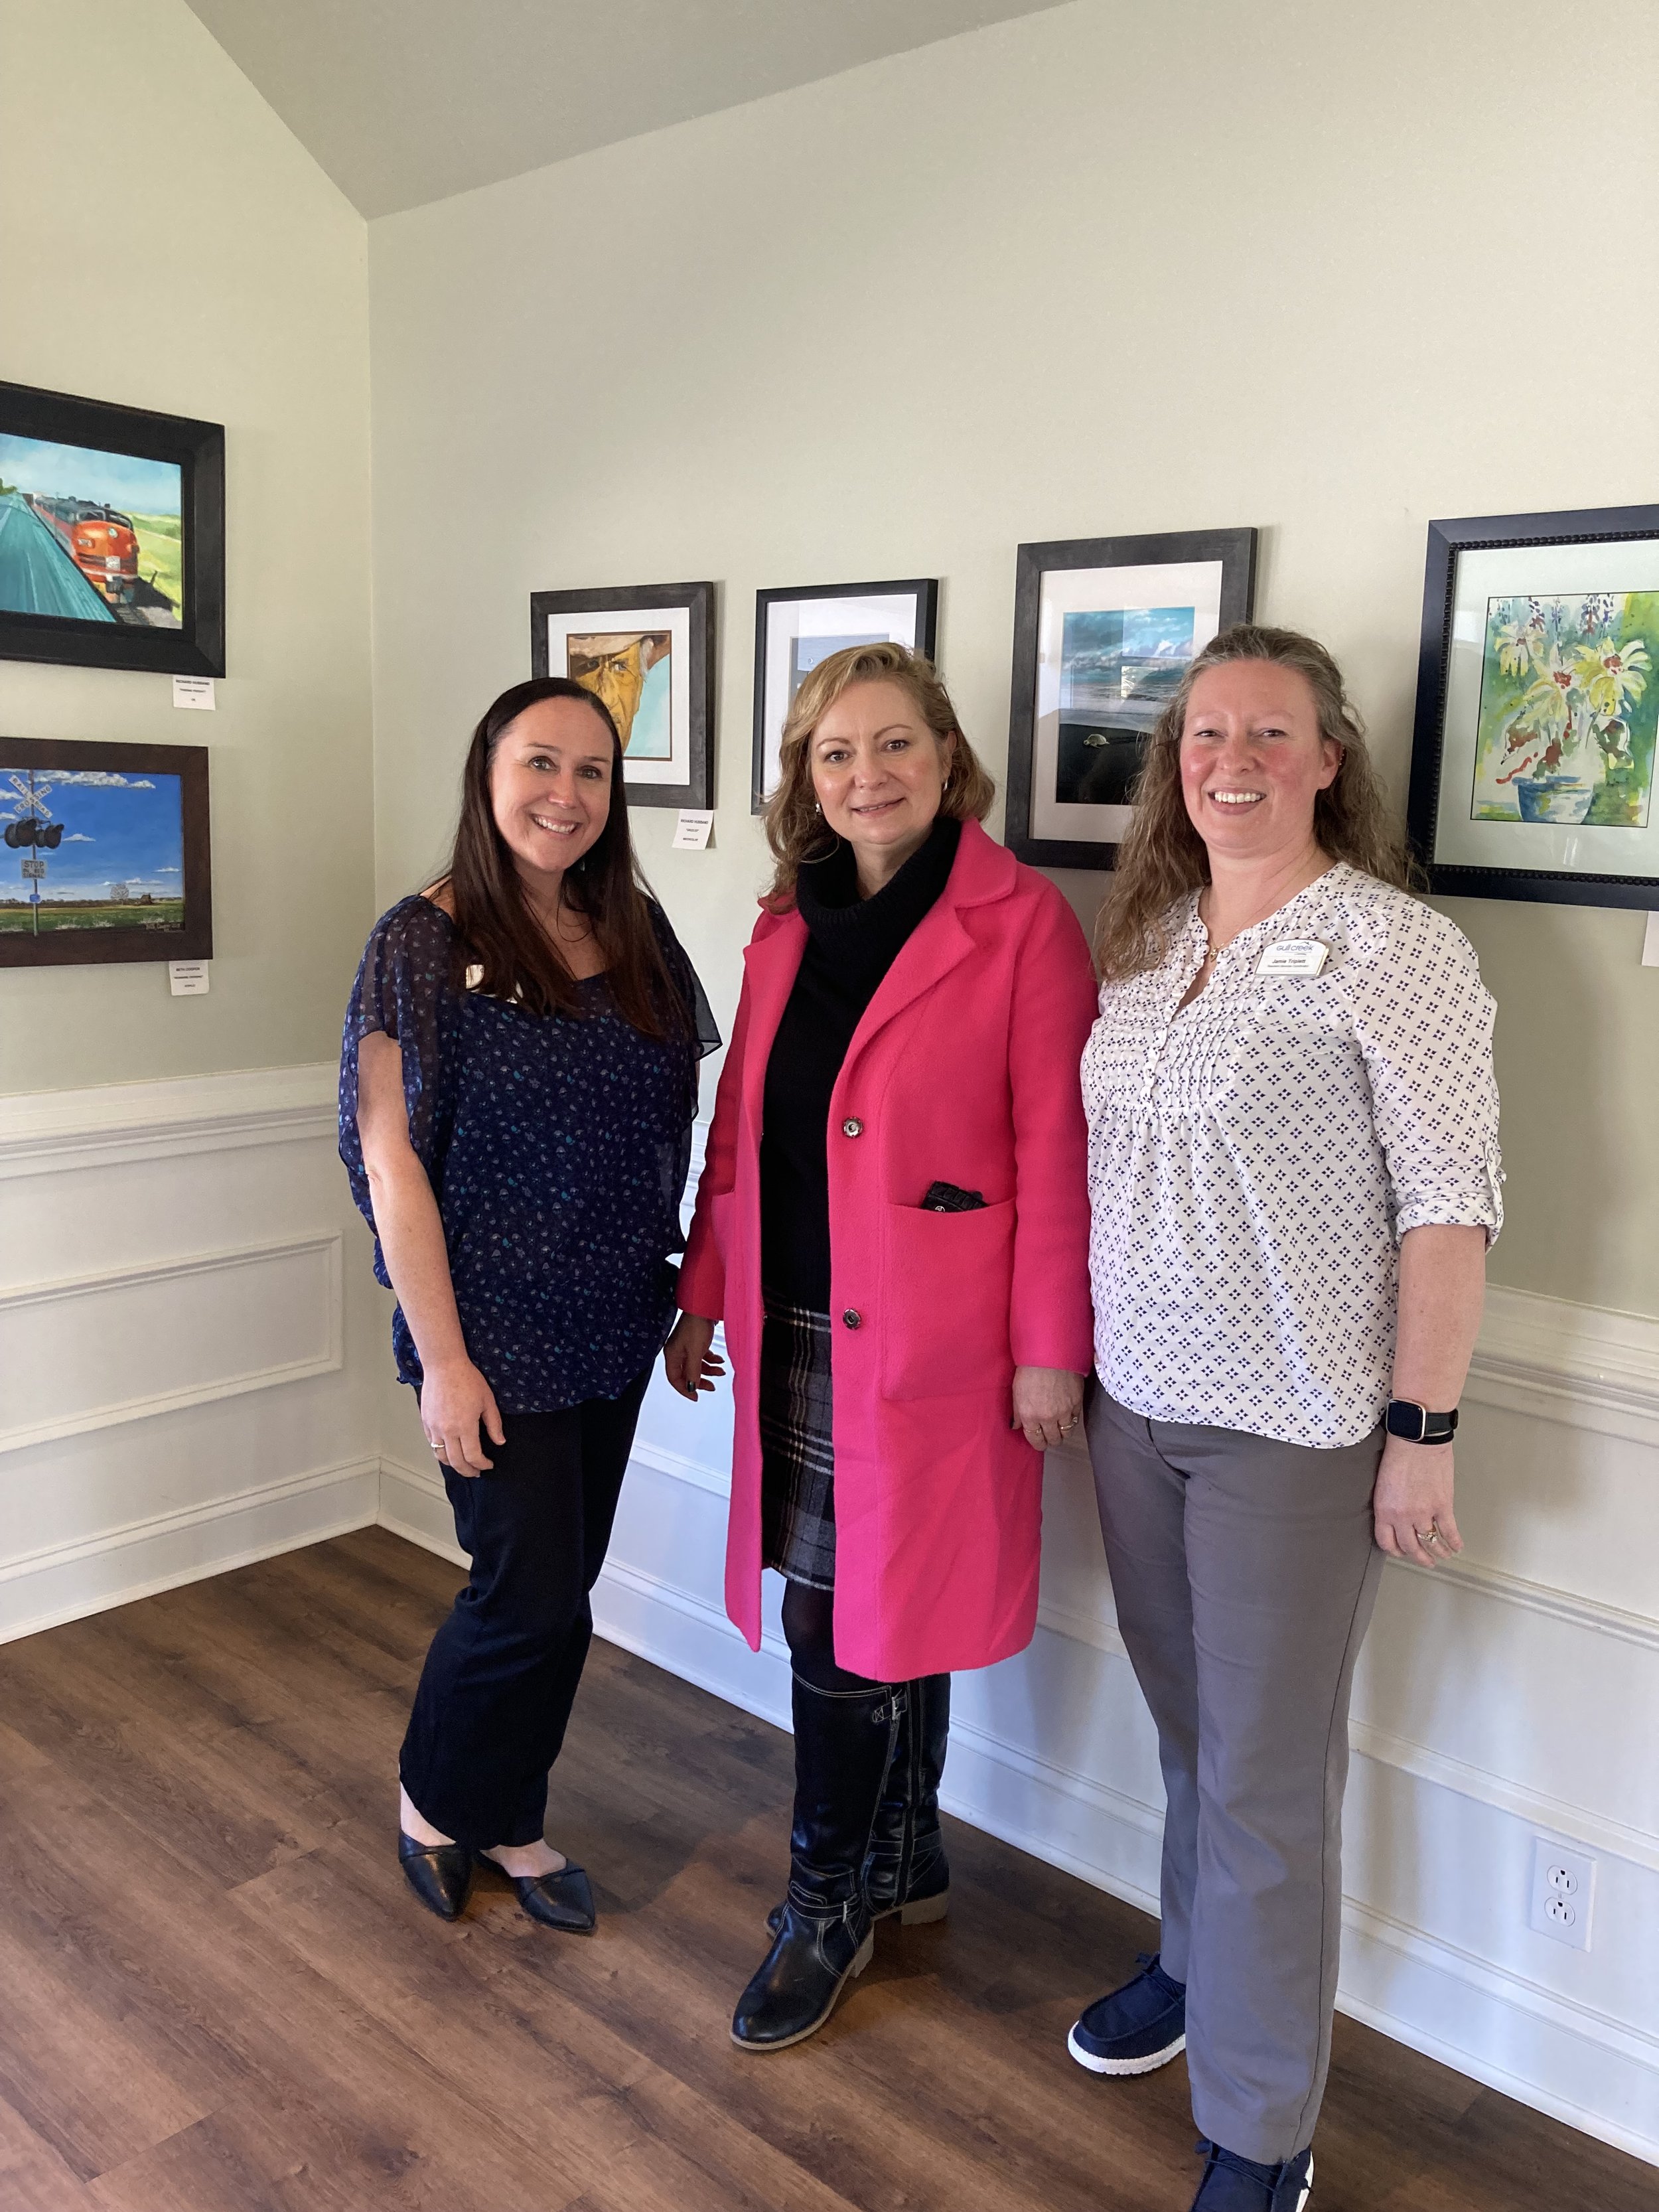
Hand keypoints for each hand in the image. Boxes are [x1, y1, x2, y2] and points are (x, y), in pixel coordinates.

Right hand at [418, 1358, 504, 1476]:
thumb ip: (494, 1424)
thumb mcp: (487, 1401)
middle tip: (476, 1472)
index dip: (482, 1464)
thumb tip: (500, 1441)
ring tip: (463, 1465)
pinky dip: (440, 1452)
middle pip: (456, 1462)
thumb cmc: (467, 1379)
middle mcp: (447, 1430)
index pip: (473, 1456)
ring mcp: (434, 1427)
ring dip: (453, 1464)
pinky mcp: (426, 1422)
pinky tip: (449, 1450)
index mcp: (465, 1426)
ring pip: (441, 1456)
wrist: (444, 1365)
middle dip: (468, 1471)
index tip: (488, 1465)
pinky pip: (432, 1444)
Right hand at [665, 1313, 724, 1400]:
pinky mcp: (696, 1341)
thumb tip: (692, 1387)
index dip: (685, 1390)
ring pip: (696, 1366)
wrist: (704, 1307)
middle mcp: (678, 1352)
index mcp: (672, 1356)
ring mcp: (686, 1347)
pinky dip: (711, 1360)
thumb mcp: (695, 1353)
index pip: (675, 1379)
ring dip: (709, 1371)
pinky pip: (702, 1356)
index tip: (696, 1397)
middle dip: (700, 1381)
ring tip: (721, 1371)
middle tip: (712, 1387)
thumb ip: (693, 1372)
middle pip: (687, 1374)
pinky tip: (720, 1360)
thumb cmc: (696, 1326)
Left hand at [1011, 1365, 1084, 1452]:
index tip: (1039, 1442)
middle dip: (1050, 1440)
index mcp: (1030, 1415)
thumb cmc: (1029, 1368)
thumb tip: (1016, 1425)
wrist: (1051, 1353)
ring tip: (1058, 1426)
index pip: (1036, 1440)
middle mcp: (1047, 1417)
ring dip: (1062, 1432)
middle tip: (1049, 1435)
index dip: (1038, 1443)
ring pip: (1066, 1434)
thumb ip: (1017, 1412)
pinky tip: (1067, 1415)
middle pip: (1053, 1440)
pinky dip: (1071, 1420)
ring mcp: (1064, 1412)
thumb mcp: (1016, 1391)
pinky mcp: (1077, 1404)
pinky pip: (1075, 1420)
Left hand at [1372, 1436, 1462, 1567]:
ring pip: (1431, 1543)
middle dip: (1419, 1558)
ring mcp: (1424, 1513)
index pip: (1387, 1541)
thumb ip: (1388, 1504)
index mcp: (1384, 1509)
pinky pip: (1449, 1531)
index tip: (1401, 1552)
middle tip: (1426, 1561)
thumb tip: (1396, 1517)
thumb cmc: (1398, 1454)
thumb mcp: (1383, 1484)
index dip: (1395, 1550)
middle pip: (1411, 1547)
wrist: (1417, 1439)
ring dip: (1438, 1552)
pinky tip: (1457, 1547)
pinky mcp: (1443, 1506)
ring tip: (1442, 1555)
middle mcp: (1403, 1516)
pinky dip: (1454, 1542)